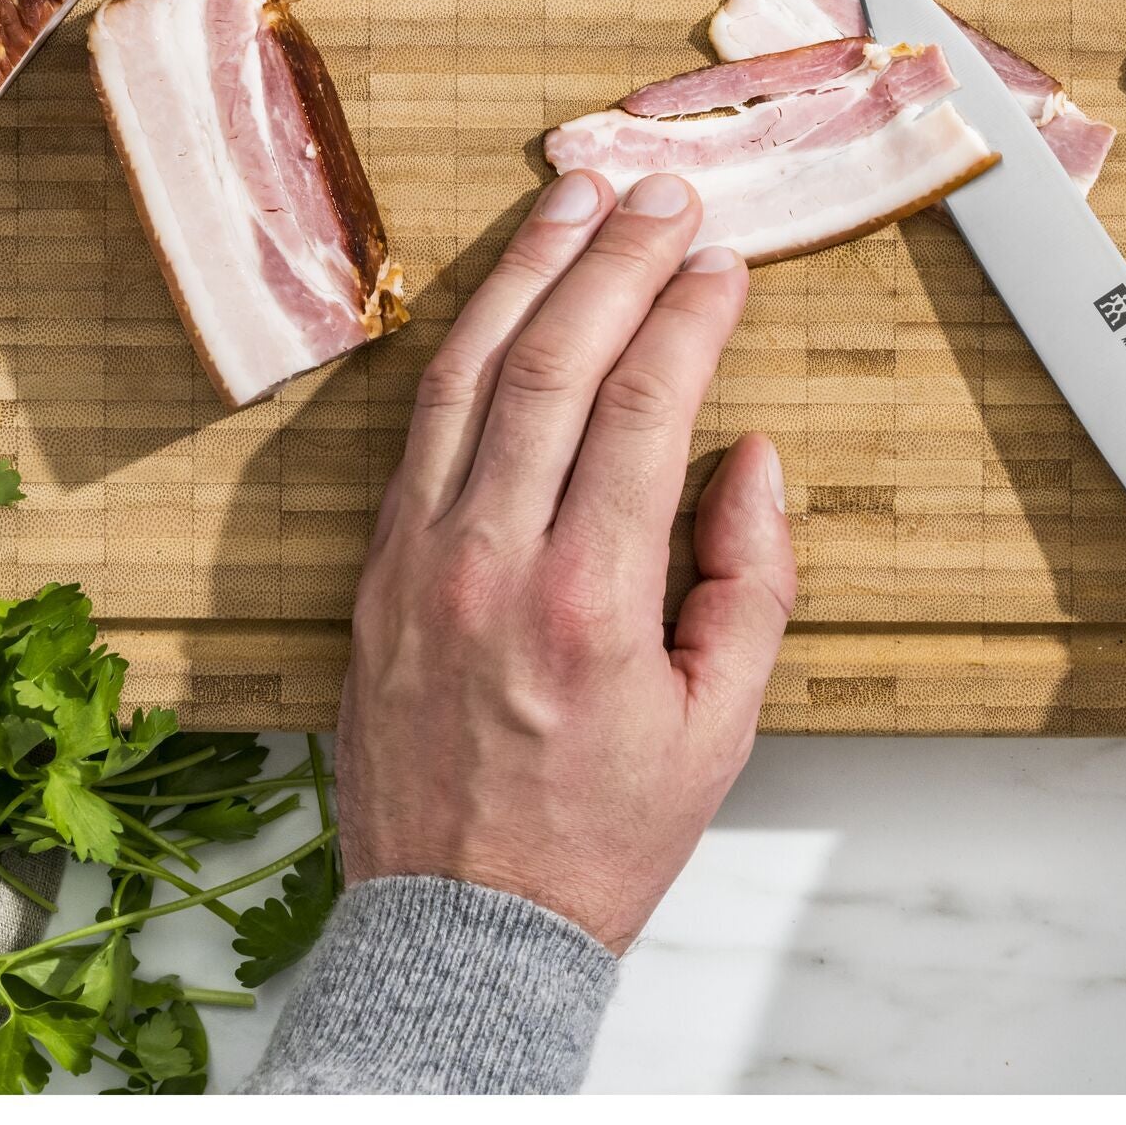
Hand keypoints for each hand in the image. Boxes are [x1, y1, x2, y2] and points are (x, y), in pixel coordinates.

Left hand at [335, 167, 796, 952]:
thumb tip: (746, 458)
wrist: (460, 925)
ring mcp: (415, 561)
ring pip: (465, 376)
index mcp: (585, 604)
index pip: (637, 409)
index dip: (684, 318)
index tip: (721, 264)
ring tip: (573, 200)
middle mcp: (487, 565)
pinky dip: (465, 348)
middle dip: (613, 262)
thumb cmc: (598, 835)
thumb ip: (750, 580)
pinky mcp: (374, 570)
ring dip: (524, 274)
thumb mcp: (721, 726)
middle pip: (549, 364)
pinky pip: (420, 429)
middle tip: (660, 199)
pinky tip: (504, 299)